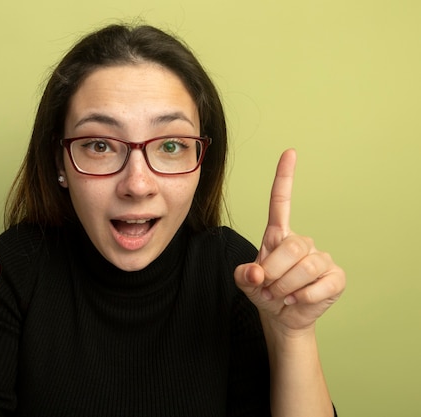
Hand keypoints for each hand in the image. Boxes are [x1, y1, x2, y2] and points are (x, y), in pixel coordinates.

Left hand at [234, 149, 345, 333]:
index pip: (281, 202)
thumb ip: (243, 276)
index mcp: (278, 236)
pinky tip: (298, 300)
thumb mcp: (246, 283)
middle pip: (291, 247)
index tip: (289, 153)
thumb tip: (256, 273)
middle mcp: (302, 243)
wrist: (282, 316)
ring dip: (286, 288)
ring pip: (305, 267)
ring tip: (281, 295)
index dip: (285, 178)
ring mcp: (321, 259)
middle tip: (268, 287)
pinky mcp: (336, 277)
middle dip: (274, 272)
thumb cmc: (265, 292)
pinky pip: (319, 285)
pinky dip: (303, 298)